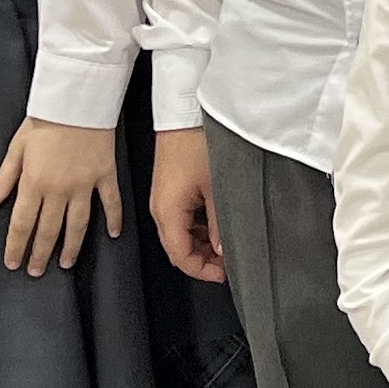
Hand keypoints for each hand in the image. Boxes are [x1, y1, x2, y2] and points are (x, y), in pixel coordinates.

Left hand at [0, 117, 124, 275]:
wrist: (77, 99)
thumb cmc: (45, 120)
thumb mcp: (17, 148)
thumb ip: (4, 178)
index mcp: (34, 183)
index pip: (22, 224)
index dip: (16, 246)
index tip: (13, 262)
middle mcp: (59, 189)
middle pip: (48, 230)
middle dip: (40, 254)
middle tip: (36, 271)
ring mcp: (85, 184)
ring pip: (78, 224)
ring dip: (72, 247)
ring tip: (66, 263)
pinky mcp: (105, 175)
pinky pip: (110, 202)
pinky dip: (113, 219)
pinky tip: (112, 234)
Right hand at [150, 126, 224, 282]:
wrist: (185, 112)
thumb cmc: (199, 143)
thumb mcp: (217, 187)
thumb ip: (219, 223)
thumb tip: (223, 249)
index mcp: (167, 211)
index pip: (180, 256)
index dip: (201, 271)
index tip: (223, 275)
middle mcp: (160, 208)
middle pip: (177, 247)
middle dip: (202, 259)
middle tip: (228, 262)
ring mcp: (163, 197)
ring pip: (179, 233)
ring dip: (200, 243)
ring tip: (226, 245)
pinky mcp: (169, 187)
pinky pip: (180, 217)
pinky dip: (196, 227)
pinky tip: (215, 225)